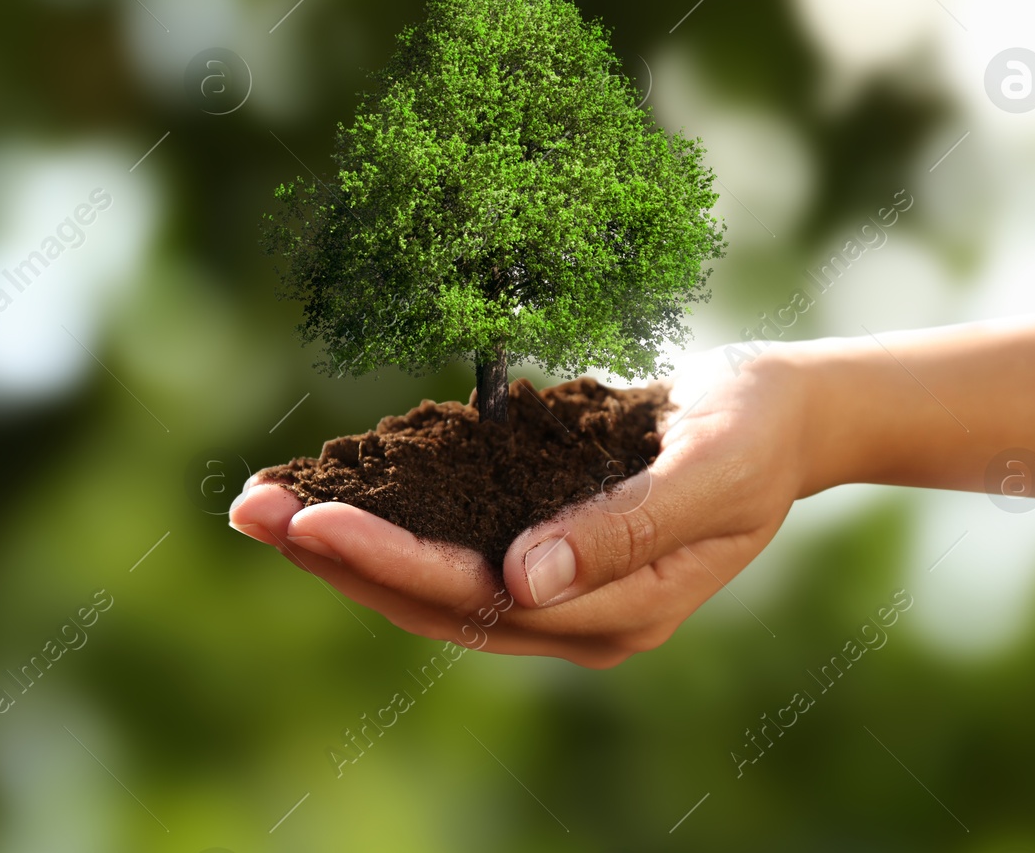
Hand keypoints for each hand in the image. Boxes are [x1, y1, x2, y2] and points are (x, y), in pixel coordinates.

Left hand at [228, 346, 814, 666]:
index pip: (478, 598)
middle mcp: (573, 615)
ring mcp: (555, 588)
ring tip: (260, 508)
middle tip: (248, 512)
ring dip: (342, 548)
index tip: (312, 519)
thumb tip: (526, 580)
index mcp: (616, 612)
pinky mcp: (541, 547)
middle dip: (336, 559)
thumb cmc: (754, 433)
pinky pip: (447, 547)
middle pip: (431, 602)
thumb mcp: (711, 472)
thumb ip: (626, 531)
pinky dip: (384, 523)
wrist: (786, 419)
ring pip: (427, 583)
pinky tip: (329, 496)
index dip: (389, 561)